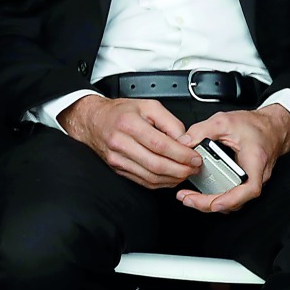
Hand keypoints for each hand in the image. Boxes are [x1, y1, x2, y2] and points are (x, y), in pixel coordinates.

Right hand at [59, 95, 201, 188]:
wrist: (94, 121)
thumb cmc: (120, 113)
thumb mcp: (148, 106)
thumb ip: (170, 122)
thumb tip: (186, 141)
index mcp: (129, 124)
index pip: (160, 145)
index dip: (182, 154)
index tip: (195, 157)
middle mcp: (120, 143)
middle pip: (157, 164)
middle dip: (181, 169)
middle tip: (195, 167)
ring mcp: (117, 159)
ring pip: (151, 177)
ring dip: (173, 178)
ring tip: (186, 172)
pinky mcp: (118, 169)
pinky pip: (144, 182)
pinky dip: (162, 183)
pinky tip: (171, 177)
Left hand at [175, 104, 289, 212]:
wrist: (272, 127)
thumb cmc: (255, 125)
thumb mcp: (224, 121)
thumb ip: (202, 130)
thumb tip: (184, 142)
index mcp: (254, 162)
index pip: (249, 189)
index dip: (231, 199)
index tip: (214, 204)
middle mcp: (256, 176)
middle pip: (236, 201)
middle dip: (209, 204)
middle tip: (187, 199)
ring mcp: (251, 181)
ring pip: (233, 201)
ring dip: (211, 203)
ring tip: (189, 198)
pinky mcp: (245, 181)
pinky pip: (231, 195)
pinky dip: (216, 197)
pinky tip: (200, 193)